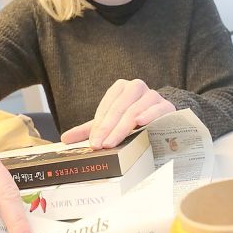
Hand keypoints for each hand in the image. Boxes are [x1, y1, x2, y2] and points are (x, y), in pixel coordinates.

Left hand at [60, 78, 174, 148]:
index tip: (93, 143)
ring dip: (123, 127)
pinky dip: (148, 115)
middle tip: (100, 145)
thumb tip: (65, 139)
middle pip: (119, 109)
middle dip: (108, 128)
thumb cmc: (131, 119)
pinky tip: (140, 123)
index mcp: (120, 88)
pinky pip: (157, 109)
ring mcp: (153, 95)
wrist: (162, 116)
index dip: (99, 126)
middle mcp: (136, 87)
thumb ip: (90, 129)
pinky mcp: (167, 105)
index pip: (107, 107)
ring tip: (113, 142)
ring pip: (135, 110)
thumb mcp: (110, 122)